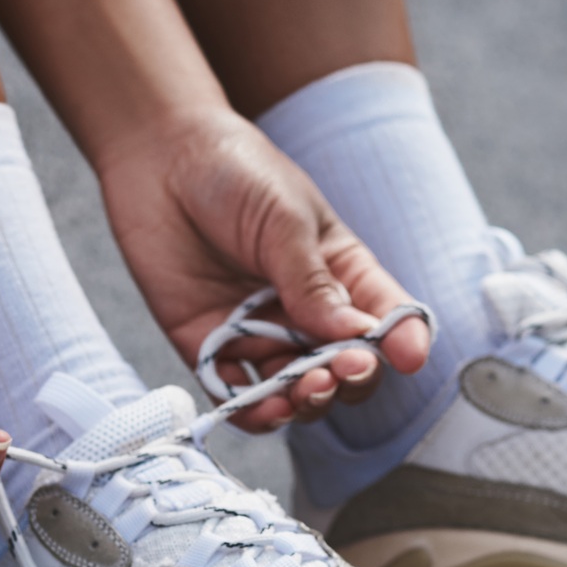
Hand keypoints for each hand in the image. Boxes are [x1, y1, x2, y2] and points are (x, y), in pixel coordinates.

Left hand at [96, 109, 430, 430]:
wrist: (159, 155)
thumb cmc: (235, 170)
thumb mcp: (285, 218)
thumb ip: (314, 282)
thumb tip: (357, 335)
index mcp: (341, 273)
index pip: (385, 317)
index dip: (402, 342)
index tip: (407, 356)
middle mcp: (305, 312)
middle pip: (344, 367)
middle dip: (351, 377)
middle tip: (343, 369)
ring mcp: (259, 333)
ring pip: (295, 391)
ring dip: (307, 401)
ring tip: (306, 389)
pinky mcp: (209, 346)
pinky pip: (237, 395)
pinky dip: (253, 411)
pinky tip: (265, 407)